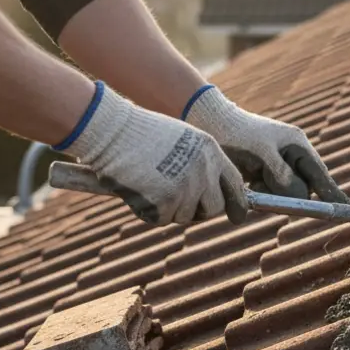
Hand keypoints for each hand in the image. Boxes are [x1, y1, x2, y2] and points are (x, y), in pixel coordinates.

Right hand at [59, 83, 248, 224]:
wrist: (111, 130)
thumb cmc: (141, 134)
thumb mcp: (182, 141)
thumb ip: (201, 165)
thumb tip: (213, 194)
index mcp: (211, 152)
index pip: (235, 184)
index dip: (237, 203)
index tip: (237, 216)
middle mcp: (203, 170)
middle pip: (214, 207)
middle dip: (200, 211)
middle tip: (179, 204)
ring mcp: (186, 187)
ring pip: (185, 216)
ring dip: (169, 210)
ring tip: (150, 186)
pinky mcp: (165, 201)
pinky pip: (162, 219)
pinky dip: (149, 212)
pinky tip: (138, 190)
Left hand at [185, 86, 348, 202]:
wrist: (208, 123)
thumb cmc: (236, 135)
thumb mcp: (261, 154)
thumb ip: (282, 175)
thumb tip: (298, 195)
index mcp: (298, 145)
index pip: (320, 174)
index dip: (332, 193)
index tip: (344, 207)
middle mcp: (292, 155)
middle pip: (303, 187)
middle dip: (286, 194)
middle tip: (261, 186)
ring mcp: (279, 164)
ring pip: (285, 193)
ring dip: (270, 194)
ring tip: (252, 182)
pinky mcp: (265, 172)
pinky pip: (271, 192)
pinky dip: (261, 193)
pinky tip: (249, 183)